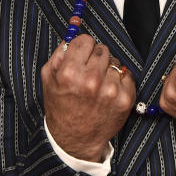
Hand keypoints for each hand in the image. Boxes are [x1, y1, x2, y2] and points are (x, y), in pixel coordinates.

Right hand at [42, 34, 136, 161]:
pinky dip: (119, 81)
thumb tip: (74, 36)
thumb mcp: (49, 78)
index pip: (85, 40)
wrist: (75, 139)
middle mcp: (92, 80)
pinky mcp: (125, 99)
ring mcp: (111, 90)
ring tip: (98, 86)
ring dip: (108, 70)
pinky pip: (127, 75)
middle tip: (88, 74)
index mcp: (70, 72)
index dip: (82, 48)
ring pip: (115, 62)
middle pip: (102, 49)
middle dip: (95, 58)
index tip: (81, 57)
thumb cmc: (61, 107)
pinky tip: (108, 93)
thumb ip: (60, 53)